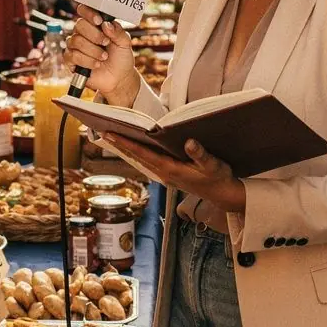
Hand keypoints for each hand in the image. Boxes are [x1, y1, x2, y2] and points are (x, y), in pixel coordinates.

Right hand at [65, 5, 140, 105]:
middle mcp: (83, 33)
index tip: (99, 21)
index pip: (84, 11)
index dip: (89, 13)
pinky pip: (72, 56)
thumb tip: (106, 24)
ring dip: (93, 50)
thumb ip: (118, 32)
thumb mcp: (125, 43)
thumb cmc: (121, 57)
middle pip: (79, 25)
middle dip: (94, 35)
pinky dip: (87, 60)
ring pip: (76, 41)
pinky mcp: (71, 60)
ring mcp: (75, 46)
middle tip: (106, 42)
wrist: (119, 78)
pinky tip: (97, 64)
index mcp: (95, 24)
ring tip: (104, 57)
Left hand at [105, 134, 245, 212]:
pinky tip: (134, 146)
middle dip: (120, 144)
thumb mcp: (213, 165)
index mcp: (170, 169)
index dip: (126, 143)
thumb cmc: (218, 178)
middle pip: (137, 156)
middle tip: (103, 131)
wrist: (223, 195)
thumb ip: (200, 154)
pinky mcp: (170, 174)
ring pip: (141, 159)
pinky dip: (139, 153)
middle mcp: (164, 173)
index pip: (143, 153)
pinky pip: (149, 162)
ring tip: (113, 136)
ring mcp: (166, 175)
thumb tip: (189, 142)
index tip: (110, 134)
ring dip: (127, 148)